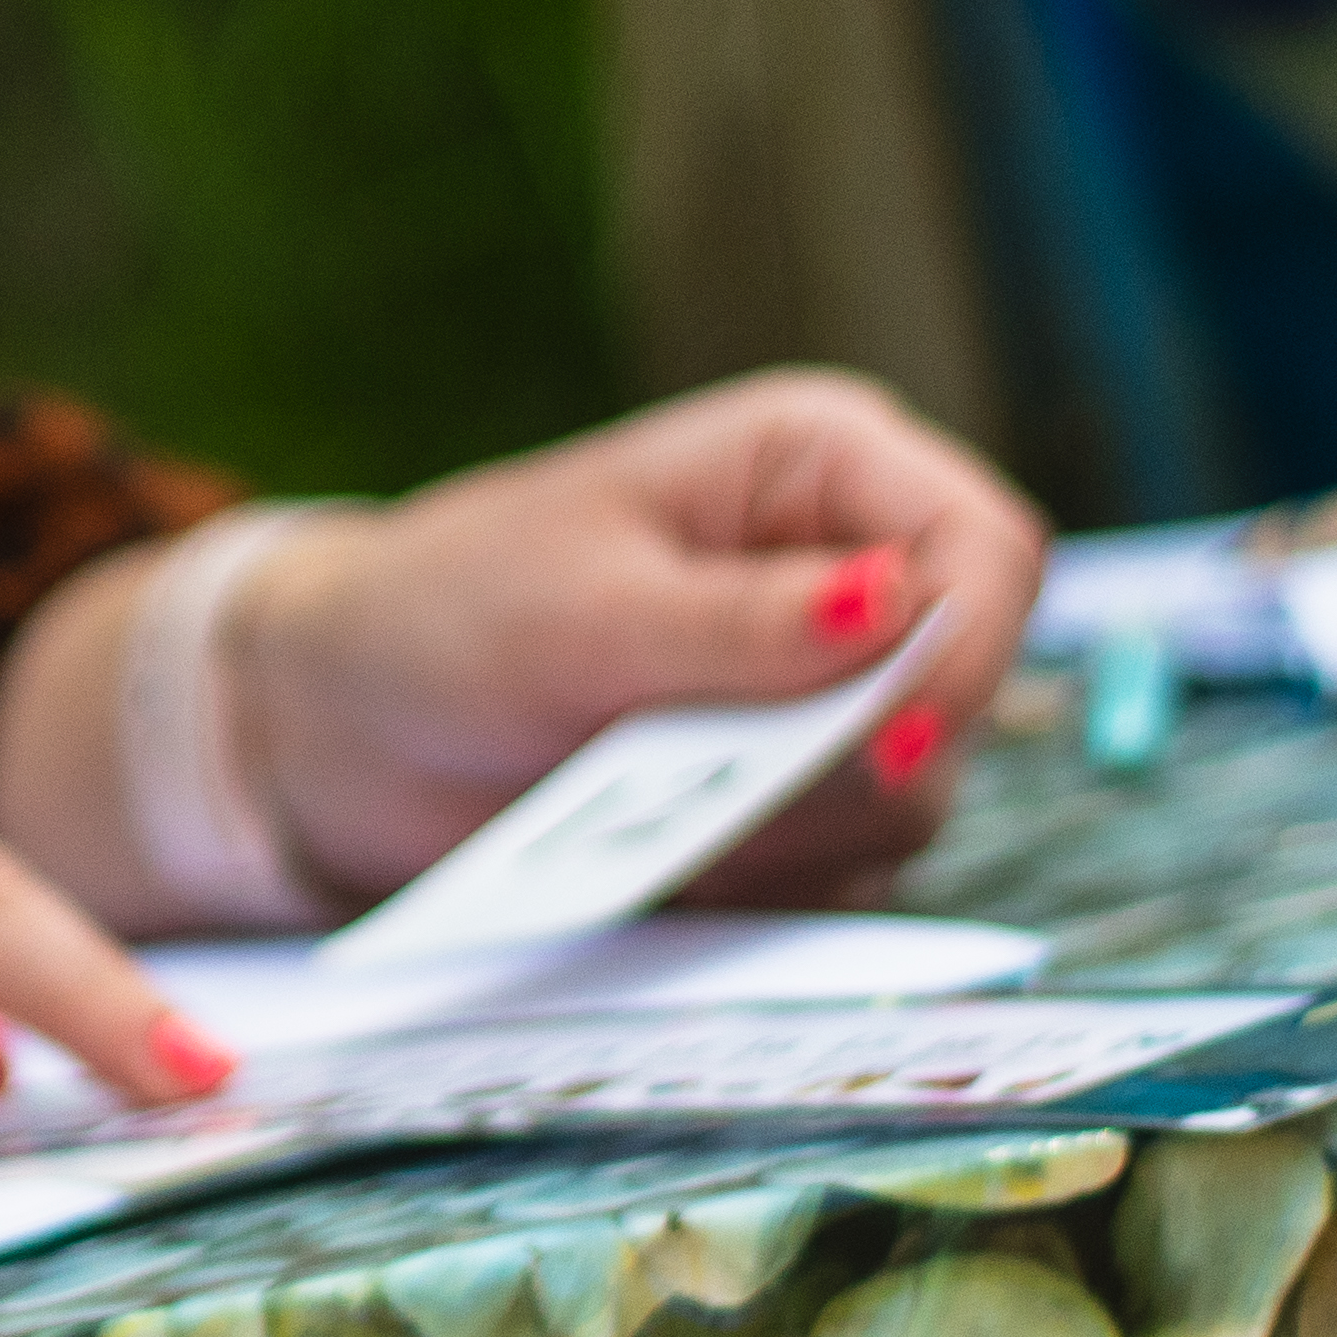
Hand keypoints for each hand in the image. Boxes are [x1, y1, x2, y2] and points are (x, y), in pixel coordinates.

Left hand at [217, 368, 1041, 907]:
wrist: (350, 729)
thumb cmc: (444, 621)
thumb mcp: (582, 615)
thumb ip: (744, 625)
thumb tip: (897, 601)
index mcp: (817, 461)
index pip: (986, 548)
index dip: (962, 651)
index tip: (890, 741)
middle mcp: (851, 565)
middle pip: (966, 688)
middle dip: (850, 759)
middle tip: (703, 777)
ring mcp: (832, 687)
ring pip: (912, 796)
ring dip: (785, 827)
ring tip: (634, 792)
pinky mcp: (796, 792)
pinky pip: (846, 868)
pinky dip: (757, 876)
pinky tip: (652, 843)